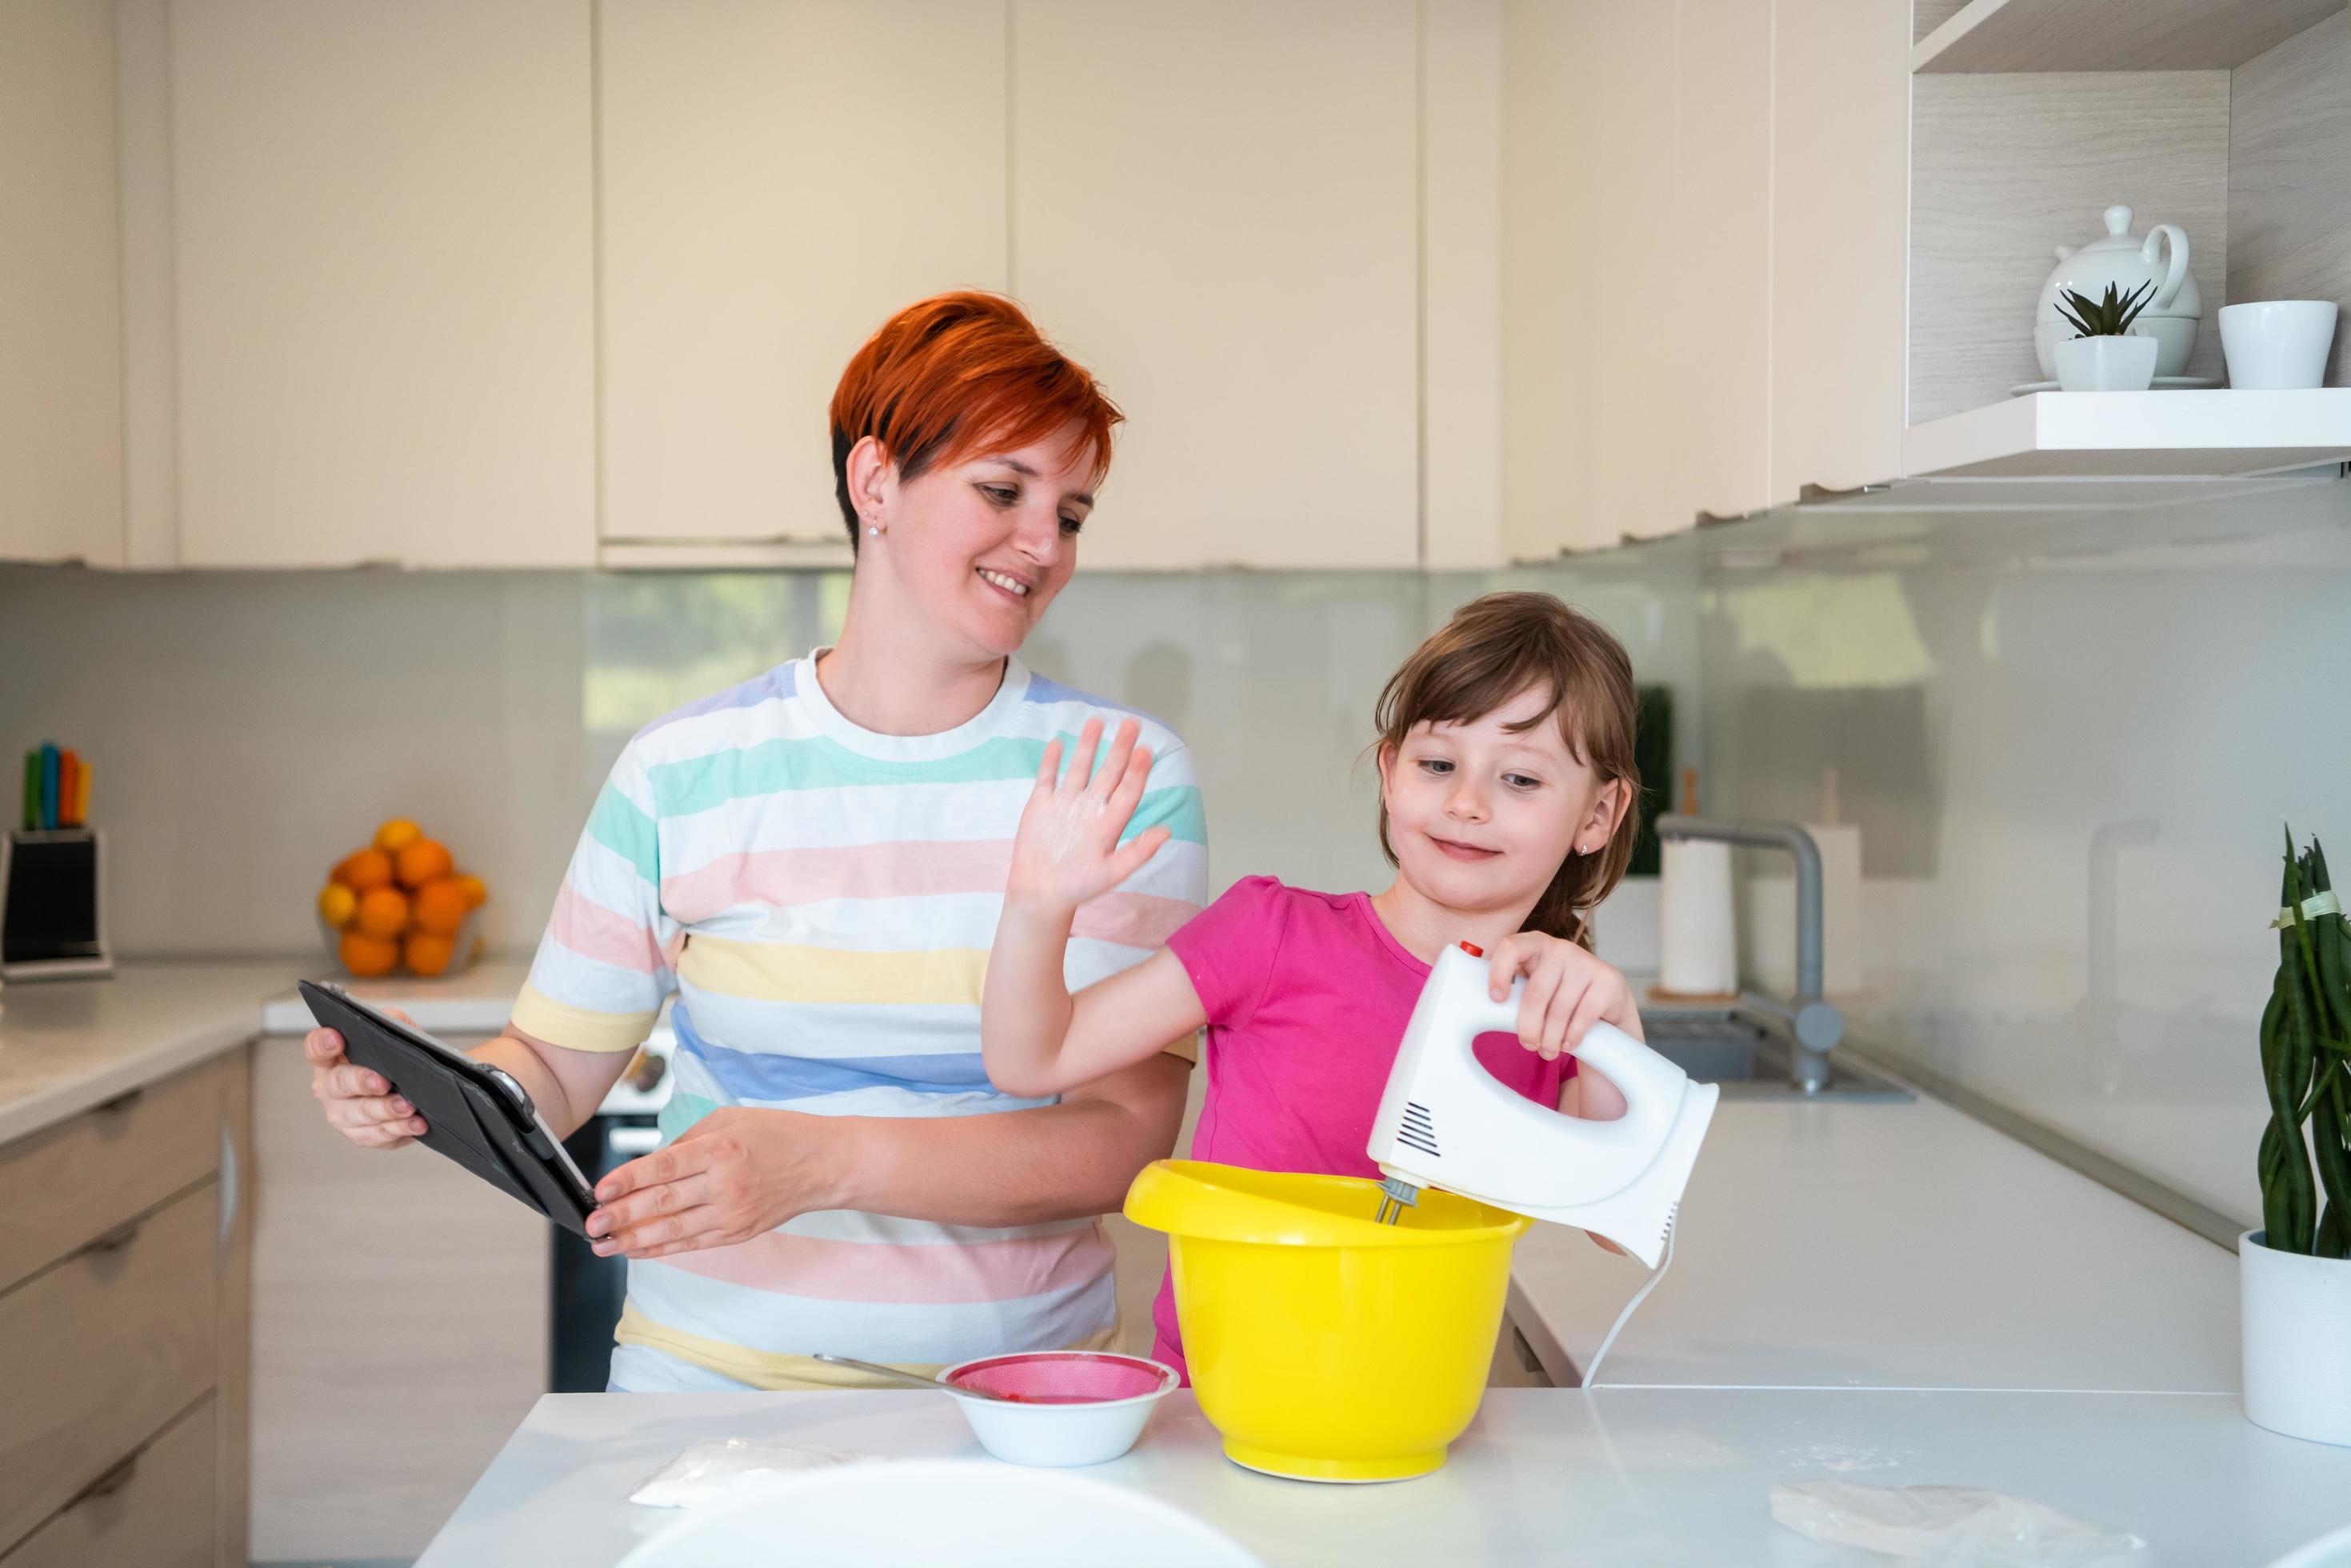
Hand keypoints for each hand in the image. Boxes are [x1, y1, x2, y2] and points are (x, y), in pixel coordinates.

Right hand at [306, 1011, 428, 1148]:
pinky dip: (401, 1129)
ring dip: (386, 1110)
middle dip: (361, 1082)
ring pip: (361, 1114)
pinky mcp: (362, 1135)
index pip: (316, 1049)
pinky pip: (380, 1135)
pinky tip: (417, 1123)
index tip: (336, 1038)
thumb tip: (394, 1025)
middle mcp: (329, 1089)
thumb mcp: (394, 1034)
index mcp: (330, 1060)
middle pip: (339, 1084)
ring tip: (408, 1105)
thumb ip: (391, 1022)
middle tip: (383, 1082)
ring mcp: (343, 1115)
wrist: (410, 1091)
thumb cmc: (393, 1060)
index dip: (322, 1043)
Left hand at [585, 1108, 841, 1260]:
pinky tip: (637, 1250)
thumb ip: (688, 1140)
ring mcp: (732, 1213)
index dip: (627, 1180)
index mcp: (721, 1148)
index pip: (663, 1166)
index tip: (599, 1190)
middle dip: (620, 1215)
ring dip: (633, 1239)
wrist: (824, 1164)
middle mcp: (725, 1183)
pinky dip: (661, 1248)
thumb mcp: (731, 1119)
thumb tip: (651, 1164)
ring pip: (673, 1230)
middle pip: (662, 1202)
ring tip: (603, 1245)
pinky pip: (692, 1243)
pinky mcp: (738, 1232)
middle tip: (591, 1224)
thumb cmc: (779, 1135)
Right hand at [1004, 716, 1169, 913]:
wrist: (1040, 895)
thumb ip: (1138, 851)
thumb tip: (1167, 831)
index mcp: (1109, 823)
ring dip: (1088, 745)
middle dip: (1119, 748)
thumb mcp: (1112, 873)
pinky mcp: (1041, 806)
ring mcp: (1065, 805)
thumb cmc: (1079, 888)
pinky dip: (1052, 761)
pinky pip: (1047, 778)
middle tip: (1131, 724)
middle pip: (1108, 772)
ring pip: (1079, 768)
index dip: (1137, 770)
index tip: (1145, 749)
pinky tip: (1059, 743)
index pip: (1128, 790)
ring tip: (1096, 721)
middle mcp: (1090, 809)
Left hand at [1484, 932, 1643, 1060]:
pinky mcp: (1608, 980)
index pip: (1510, 947)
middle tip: (1528, 1044)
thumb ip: (1512, 988)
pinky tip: (1567, 1044)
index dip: (1500, 972)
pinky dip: (1572, 1035)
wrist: (1606, 995)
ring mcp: (1586, 961)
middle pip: (1536, 992)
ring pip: (1559, 1009)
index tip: (1497, 999)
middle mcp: (1560, 948)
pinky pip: (1584, 1015)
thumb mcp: (1533, 982)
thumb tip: (1475, 1008)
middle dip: (1528, 1025)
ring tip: (1546, 1051)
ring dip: (1550, 1038)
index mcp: (1534, 943)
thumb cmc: (1558, 990)